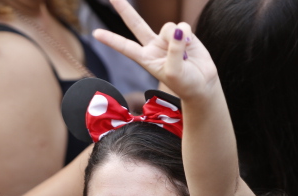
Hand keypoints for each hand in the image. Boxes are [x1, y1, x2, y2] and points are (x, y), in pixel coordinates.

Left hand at [92, 0, 218, 100]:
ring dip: (178, 38)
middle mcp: (153, 46)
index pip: (125, 47)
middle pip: (136, 24)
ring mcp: (167, 38)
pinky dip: (188, 35)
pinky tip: (191, 46)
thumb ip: (174, 50)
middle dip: (124, 10)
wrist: (202, 84)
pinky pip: (183, 26)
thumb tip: (179, 30)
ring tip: (185, 56)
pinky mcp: (183, 33)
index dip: (111, 40)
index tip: (95, 34)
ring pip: (168, 27)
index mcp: (145, 58)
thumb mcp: (175, 72)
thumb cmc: (184, 83)